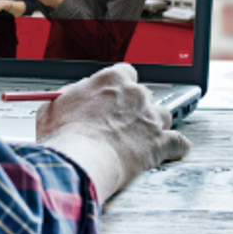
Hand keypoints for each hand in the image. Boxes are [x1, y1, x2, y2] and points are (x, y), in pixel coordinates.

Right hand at [37, 63, 191, 202]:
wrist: (80, 161)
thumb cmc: (64, 134)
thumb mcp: (54, 105)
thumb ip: (70, 94)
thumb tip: (74, 94)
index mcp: (113, 79)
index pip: (126, 72)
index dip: (121, 86)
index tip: (116, 96)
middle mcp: (136, 94)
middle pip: (144, 95)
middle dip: (135, 108)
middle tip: (122, 122)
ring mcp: (150, 118)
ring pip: (164, 115)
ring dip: (155, 124)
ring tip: (143, 136)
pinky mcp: (160, 143)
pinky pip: (179, 142)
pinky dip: (177, 146)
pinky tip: (173, 149)